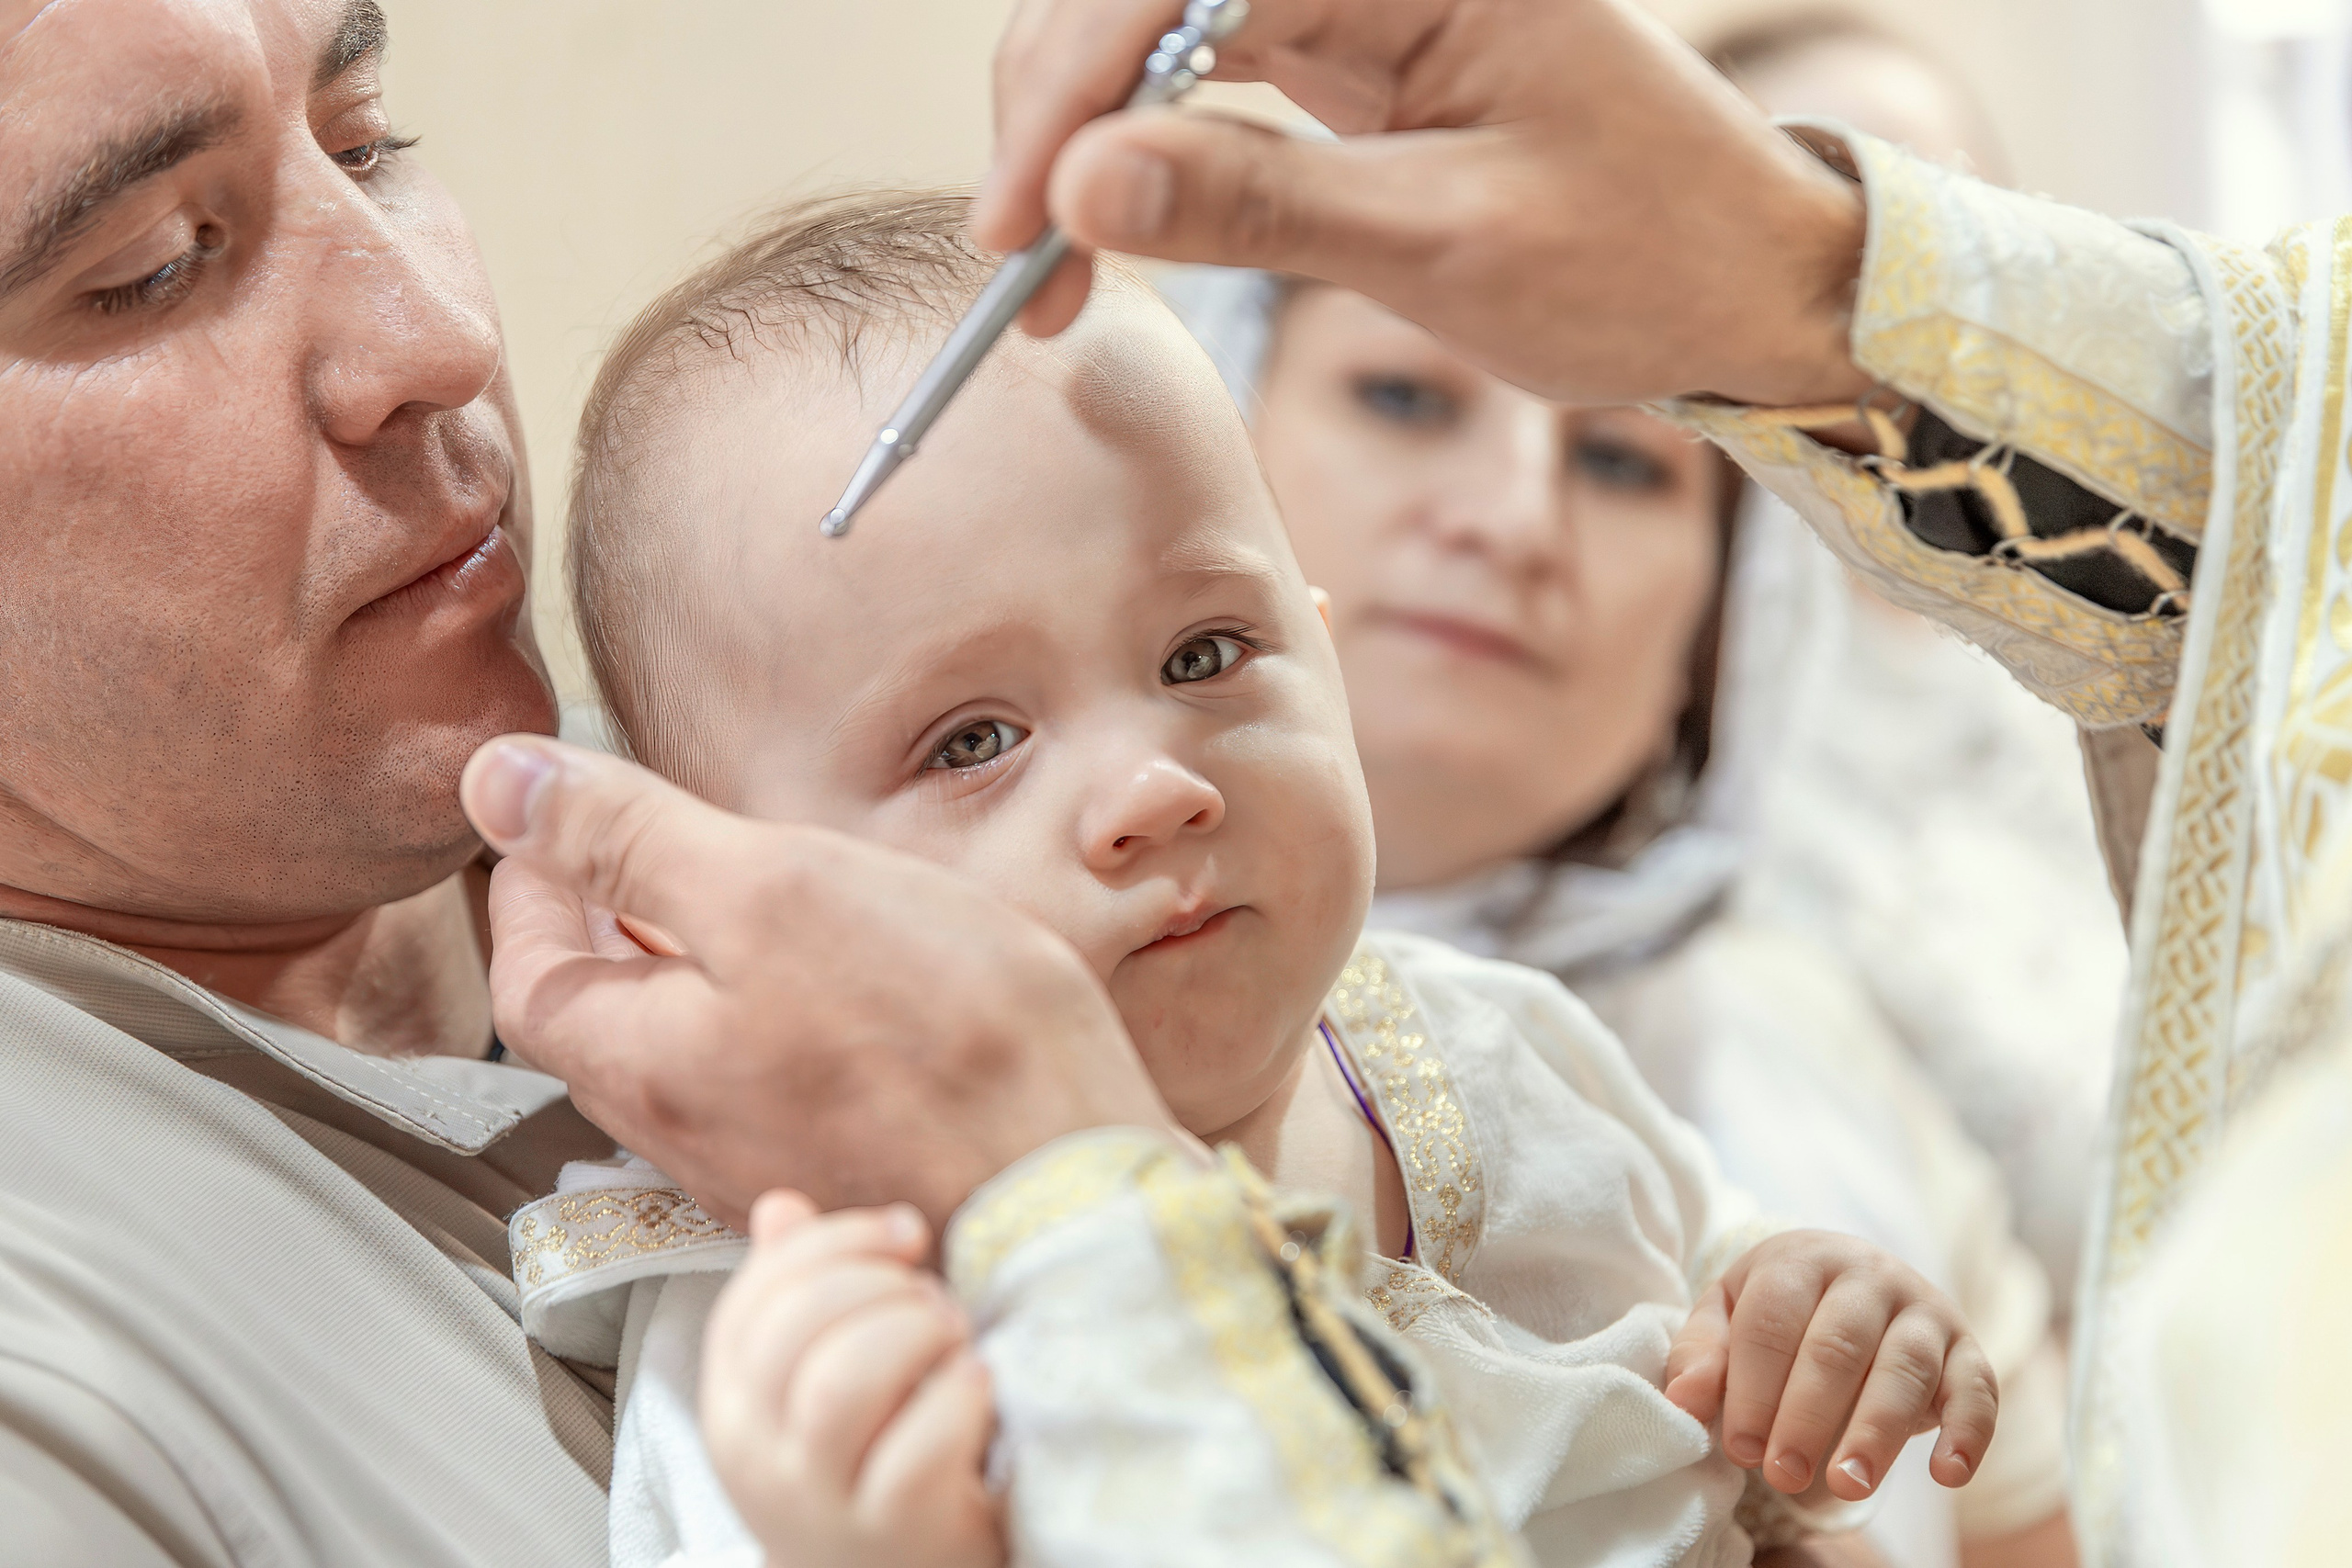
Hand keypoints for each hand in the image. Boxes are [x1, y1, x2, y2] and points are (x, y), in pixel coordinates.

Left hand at [460, 735, 1171, 1227]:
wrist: (1076, 1187)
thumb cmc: (941, 1040)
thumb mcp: (770, 891)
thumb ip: (630, 839)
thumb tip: (495, 781)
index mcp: (643, 1063)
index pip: (527, 970)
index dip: (530, 877)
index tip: (547, 813)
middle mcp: (685, 1133)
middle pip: (599, 1018)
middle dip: (600, 919)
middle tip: (626, 840)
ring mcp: (766, 1161)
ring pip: (684, 1052)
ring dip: (685, 965)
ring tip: (733, 891)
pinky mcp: (844, 1168)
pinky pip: (765, 1081)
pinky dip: (764, 1010)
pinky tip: (834, 974)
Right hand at [702, 1193, 1005, 1567]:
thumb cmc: (868, 1460)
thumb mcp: (817, 1383)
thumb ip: (799, 1295)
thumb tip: (781, 1206)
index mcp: (733, 1405)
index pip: (756, 1297)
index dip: (836, 1242)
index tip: (905, 1233)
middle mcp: (759, 1454)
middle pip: (798, 1328)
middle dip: (881, 1285)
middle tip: (934, 1299)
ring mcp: (822, 1498)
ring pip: (844, 1381)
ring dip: (916, 1333)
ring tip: (953, 1339)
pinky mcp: (893, 1530)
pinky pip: (919, 1445)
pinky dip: (959, 1395)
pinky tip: (978, 1385)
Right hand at [977, 0, 1872, 408]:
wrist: (1746, 281)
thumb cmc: (1641, 258)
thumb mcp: (1448, 245)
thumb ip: (1261, 207)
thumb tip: (1081, 185)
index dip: (1074, 86)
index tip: (1020, 217)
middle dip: (1055, 109)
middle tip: (1018, 259)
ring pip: (1154, 27)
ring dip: (1080, 133)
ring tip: (1047, 264)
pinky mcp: (1346, 52)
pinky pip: (1200, 74)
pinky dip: (1136, 151)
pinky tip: (1103, 225)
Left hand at [1663, 1231, 1998, 1502]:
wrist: (1851, 1279)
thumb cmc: (1778, 1309)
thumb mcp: (1727, 1314)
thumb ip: (1702, 1354)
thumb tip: (1683, 1402)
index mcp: (1801, 1259)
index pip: (1773, 1322)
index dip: (1754, 1389)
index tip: (1740, 1449)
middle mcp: (1868, 1275)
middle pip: (1837, 1346)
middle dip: (1807, 1416)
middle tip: (1782, 1475)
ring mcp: (1924, 1309)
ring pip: (1904, 1368)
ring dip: (1876, 1432)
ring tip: (1847, 1485)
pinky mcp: (1967, 1349)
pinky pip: (1978, 1389)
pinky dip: (1969, 1433)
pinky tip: (1946, 1474)